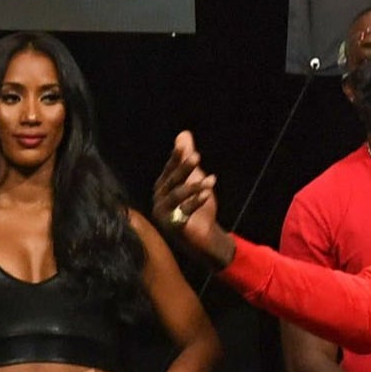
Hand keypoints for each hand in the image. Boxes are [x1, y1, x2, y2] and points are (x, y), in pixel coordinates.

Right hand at [154, 131, 232, 265]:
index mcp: (162, 187)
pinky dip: (195, 202)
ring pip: (177, 196)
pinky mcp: (172, 227)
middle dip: (184, 168)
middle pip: (171, 181)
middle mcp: (159, 199)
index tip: (184, 147)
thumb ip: (187, 158)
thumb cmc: (196, 208)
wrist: (203, 238)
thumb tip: (183, 134)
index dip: (176, 158)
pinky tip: (207, 195)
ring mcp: (163, 214)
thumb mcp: (195, 179)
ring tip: (211, 180)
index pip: (169, 169)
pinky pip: (183, 211)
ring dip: (194, 186)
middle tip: (197, 157)